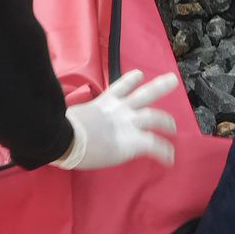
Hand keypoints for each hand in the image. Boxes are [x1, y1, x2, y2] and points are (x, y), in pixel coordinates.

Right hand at [52, 70, 177, 170]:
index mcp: (104, 103)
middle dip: (159, 87)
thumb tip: (61, 122)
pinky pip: (154, 145)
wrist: (67, 138)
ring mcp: (128, 123)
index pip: (121, 86)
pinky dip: (164, 152)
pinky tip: (170, 159)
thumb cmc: (62, 128)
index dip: (131, 79)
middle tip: (173, 80)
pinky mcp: (133, 141)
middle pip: (144, 93)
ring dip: (166, 122)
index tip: (139, 74)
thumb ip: (76, 116)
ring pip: (154, 116)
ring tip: (173, 128)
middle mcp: (119, 109)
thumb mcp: (71, 115)